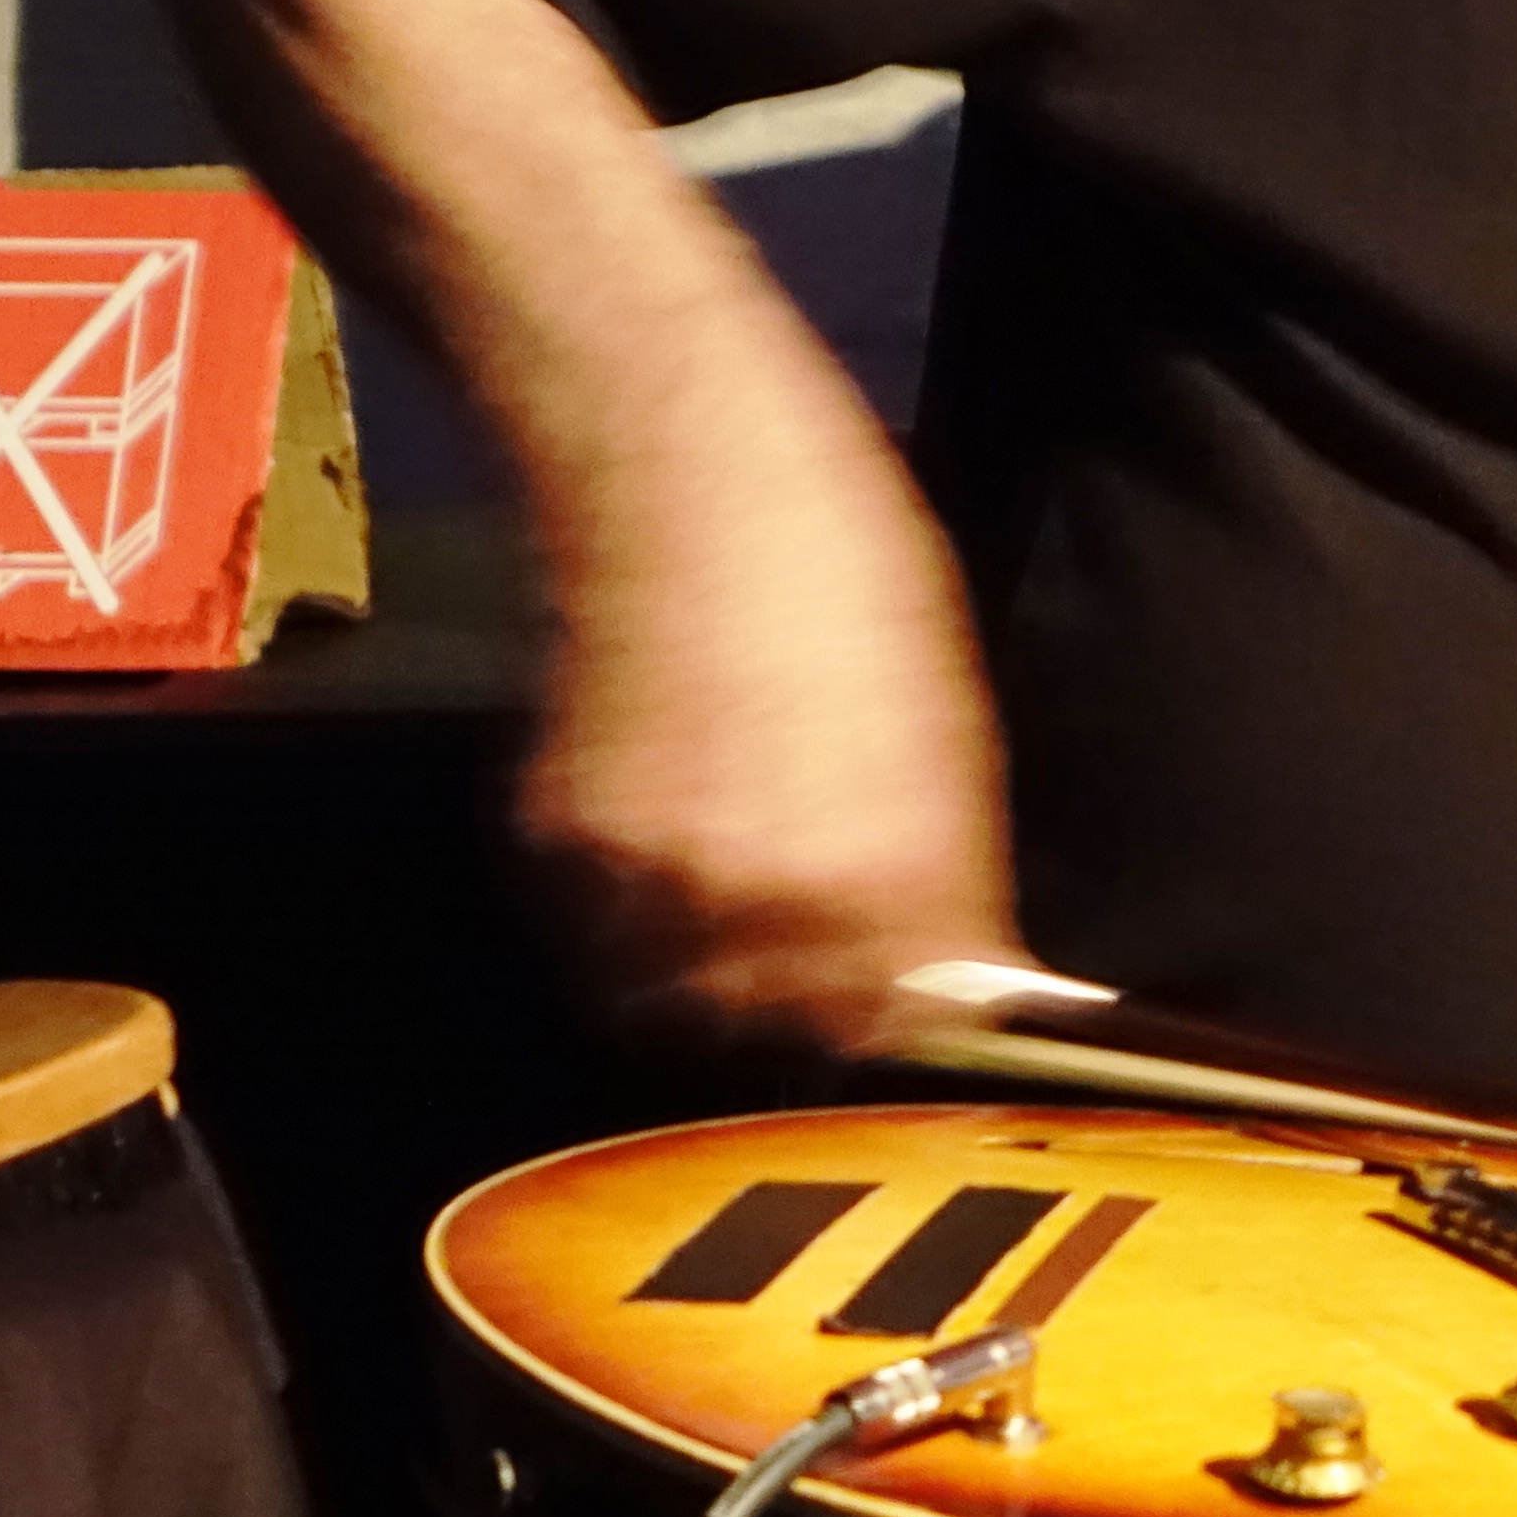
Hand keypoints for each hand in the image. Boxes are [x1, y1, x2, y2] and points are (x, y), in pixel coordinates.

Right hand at [516, 490, 1022, 1050]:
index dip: (898, 1015)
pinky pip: (596, 934)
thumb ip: (947, 882)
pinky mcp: (553, 850)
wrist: (693, 480)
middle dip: (804, 995)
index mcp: (879, 883)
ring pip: (672, 1003)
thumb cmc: (842, 583)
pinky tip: (674, 818)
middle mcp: (756, 905)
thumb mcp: (947, 736)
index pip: (892, 1035)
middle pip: (777, 1036)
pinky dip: (633, 906)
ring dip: (708, 964)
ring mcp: (642, 883)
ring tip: (737, 865)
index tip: (905, 995)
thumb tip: (963, 980)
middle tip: (816, 920)